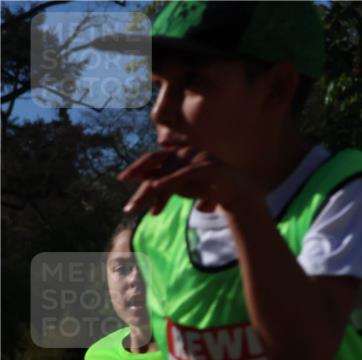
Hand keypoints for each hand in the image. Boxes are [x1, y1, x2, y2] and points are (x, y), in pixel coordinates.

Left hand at [118, 147, 261, 216]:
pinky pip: (185, 173)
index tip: (122, 179)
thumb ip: (166, 182)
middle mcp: (187, 152)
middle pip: (156, 160)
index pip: (154, 158)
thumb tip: (146, 182)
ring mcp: (198, 157)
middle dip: (137, 171)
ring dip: (151, 189)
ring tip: (139, 204)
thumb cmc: (209, 189)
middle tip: (122, 183)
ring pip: (168, 171)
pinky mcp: (208, 168)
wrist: (239, 193)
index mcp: (180, 154)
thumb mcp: (183, 186)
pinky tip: (157, 187)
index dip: (137, 166)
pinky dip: (170, 180)